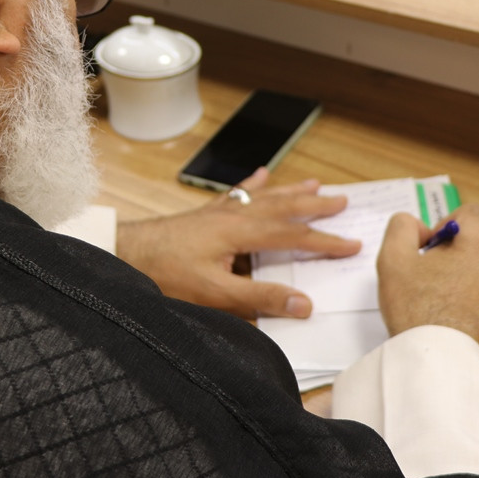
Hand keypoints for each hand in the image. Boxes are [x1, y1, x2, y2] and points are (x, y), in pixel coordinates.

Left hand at [116, 168, 359, 318]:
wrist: (126, 254)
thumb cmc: (165, 274)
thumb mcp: (215, 294)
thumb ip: (260, 298)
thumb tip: (303, 304)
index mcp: (241, 232)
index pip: (293, 236)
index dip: (325, 241)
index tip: (352, 245)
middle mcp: (233, 215)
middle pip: (284, 207)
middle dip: (315, 206)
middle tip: (343, 201)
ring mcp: (219, 212)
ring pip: (265, 197)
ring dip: (292, 191)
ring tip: (315, 184)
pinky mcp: (206, 214)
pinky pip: (237, 194)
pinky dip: (253, 184)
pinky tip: (262, 174)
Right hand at [377, 203, 478, 369]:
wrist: (440, 365)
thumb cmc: (417, 310)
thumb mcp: (392, 259)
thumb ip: (402, 227)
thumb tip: (417, 227)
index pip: (469, 213)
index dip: (445, 228)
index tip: (430, 251)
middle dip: (458, 255)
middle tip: (432, 280)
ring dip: (471, 279)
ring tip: (444, 303)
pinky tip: (459, 319)